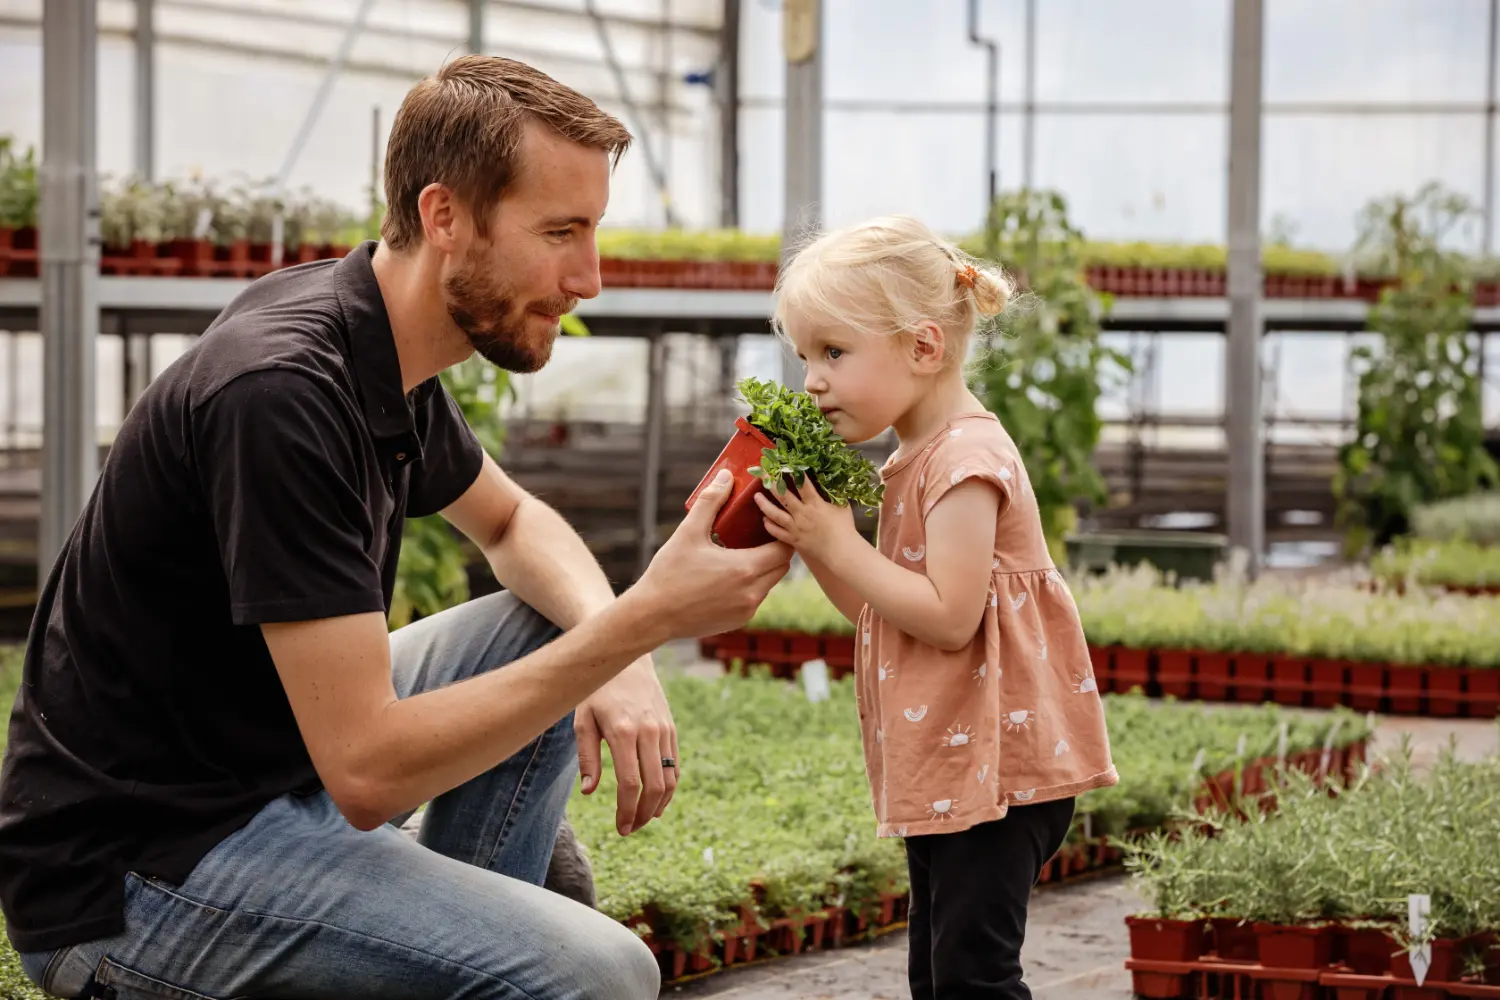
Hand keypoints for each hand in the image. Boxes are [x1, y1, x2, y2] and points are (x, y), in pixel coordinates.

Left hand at [575, 655, 679, 836]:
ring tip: (643, 818)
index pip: (629, 783)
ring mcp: (663, 730)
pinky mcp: (671, 728)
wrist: (627, 659)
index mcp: (622, 731)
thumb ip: (588, 757)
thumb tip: (590, 792)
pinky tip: (656, 799)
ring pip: (670, 779)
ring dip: (659, 805)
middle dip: (643, 814)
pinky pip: (675, 765)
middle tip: (630, 828)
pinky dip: (669, 787)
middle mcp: (648, 732)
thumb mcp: (583, 720)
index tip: (620, 828)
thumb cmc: (598, 691)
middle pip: (654, 786)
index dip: (626, 811)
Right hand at [635, 469, 793, 637]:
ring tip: (740, 555)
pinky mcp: (738, 621)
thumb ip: (710, 502)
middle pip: (781, 567)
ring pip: (769, 584)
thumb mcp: (688, 532)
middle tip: (756, 537)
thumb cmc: (669, 573)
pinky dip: (749, 587)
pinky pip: (755, 599)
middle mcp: (752, 592)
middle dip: (774, 550)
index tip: (767, 525)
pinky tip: (728, 577)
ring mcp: (746, 610)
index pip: (784, 549)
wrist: (652, 615)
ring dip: (762, 569)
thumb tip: (725, 476)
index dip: (780, 535)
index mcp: (745, 568)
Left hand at [754, 478, 857, 563]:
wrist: (841, 551)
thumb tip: (834, 482)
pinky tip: (764, 520)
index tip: (784, 463)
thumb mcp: (843, 506)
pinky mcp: (793, 540)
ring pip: (775, 514)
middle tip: (763, 475)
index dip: (793, 472)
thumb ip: (835, 494)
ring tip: (756, 496)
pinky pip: (777, 532)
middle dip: (772, 484)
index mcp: (815, 503)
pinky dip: (769, 526)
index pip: (802, 484)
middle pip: (783, 496)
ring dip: (764, 504)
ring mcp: (795, 527)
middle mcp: (802, 513)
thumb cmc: (844, 528)